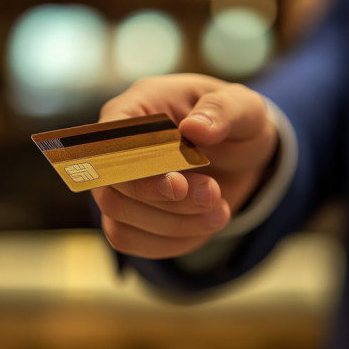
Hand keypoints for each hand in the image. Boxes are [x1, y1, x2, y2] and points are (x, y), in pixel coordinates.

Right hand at [92, 74, 276, 258]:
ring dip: (176, 225)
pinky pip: (133, 241)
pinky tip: (207, 222)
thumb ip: (220, 110)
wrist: (240, 154)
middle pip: (112, 191)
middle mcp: (115, 150)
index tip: (178, 184)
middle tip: (213, 193)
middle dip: (167, 203)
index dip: (133, 169)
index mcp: (133, 110)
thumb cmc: (233, 122)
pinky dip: (175, 240)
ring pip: (120, 222)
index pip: (107, 143)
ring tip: (220, 209)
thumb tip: (195, 127)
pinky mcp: (129, 218)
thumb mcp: (241, 107)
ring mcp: (118, 187)